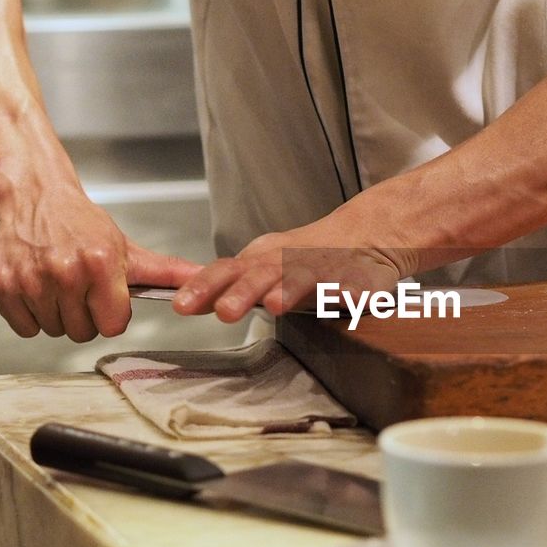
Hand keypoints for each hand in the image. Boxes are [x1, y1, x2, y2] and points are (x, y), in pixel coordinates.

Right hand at [0, 186, 201, 340]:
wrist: (34, 198)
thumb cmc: (82, 225)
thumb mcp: (126, 248)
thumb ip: (165, 272)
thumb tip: (206, 284)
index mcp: (100, 263)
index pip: (114, 325)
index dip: (112, 315)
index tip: (105, 297)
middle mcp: (64, 272)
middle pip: (83, 333)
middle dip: (85, 316)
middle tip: (79, 288)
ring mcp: (30, 280)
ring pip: (54, 331)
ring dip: (58, 315)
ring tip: (57, 285)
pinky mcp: (2, 287)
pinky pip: (25, 328)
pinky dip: (30, 315)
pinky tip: (36, 289)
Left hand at [172, 226, 416, 320]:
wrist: (365, 235)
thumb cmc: (307, 258)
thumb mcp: (263, 268)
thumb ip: (228, 286)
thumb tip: (187, 302)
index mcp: (261, 260)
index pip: (225, 271)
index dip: (204, 287)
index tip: (182, 305)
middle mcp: (286, 261)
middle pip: (259, 274)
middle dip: (240, 291)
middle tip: (223, 311)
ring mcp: (321, 269)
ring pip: (300, 278)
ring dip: (286, 289)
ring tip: (274, 304)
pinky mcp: (354, 280)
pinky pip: (348, 286)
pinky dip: (342, 292)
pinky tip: (337, 300)